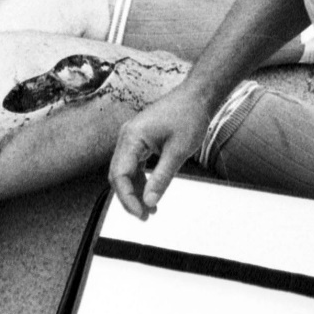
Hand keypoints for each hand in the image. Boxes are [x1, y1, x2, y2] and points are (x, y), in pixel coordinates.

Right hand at [108, 84, 215, 218]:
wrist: (195, 97)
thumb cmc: (188, 117)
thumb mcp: (178, 152)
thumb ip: (162, 178)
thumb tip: (149, 202)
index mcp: (132, 137)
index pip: (120, 175)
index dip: (128, 198)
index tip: (141, 214)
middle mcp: (126, 137)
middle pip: (118, 175)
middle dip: (129, 197)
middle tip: (144, 216)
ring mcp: (131, 138)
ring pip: (124, 171)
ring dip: (134, 191)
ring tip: (150, 209)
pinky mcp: (139, 140)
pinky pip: (133, 165)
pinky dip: (140, 180)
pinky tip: (150, 193)